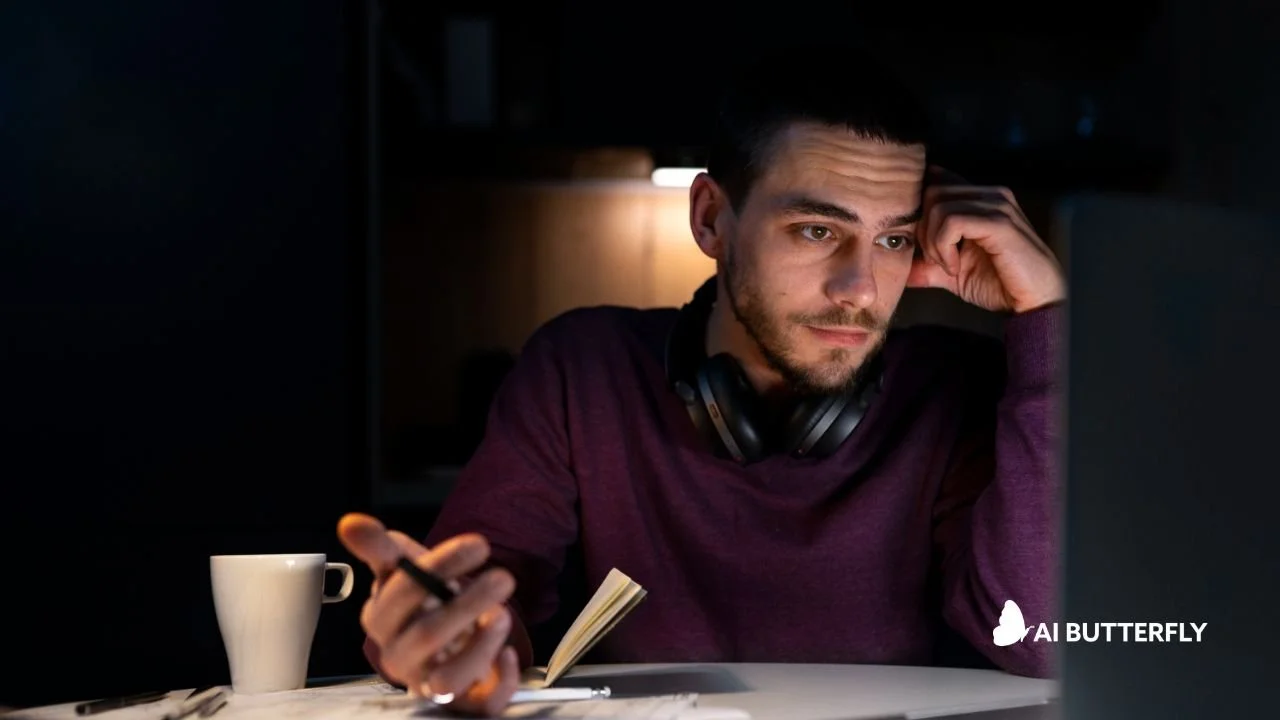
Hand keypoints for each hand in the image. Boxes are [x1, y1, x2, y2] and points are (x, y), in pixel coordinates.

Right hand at [337, 513, 520, 715]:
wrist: (444, 637)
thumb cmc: (423, 601)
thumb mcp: (404, 567)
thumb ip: (381, 547)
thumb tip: (351, 523)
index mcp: (383, 621)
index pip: (401, 595)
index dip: (439, 566)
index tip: (477, 545)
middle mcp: (402, 657)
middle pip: (426, 637)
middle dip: (468, 603)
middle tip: (502, 578)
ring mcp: (430, 684)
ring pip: (447, 680)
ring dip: (481, 646)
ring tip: (502, 616)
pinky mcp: (463, 702)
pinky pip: (480, 706)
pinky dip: (500, 681)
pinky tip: (507, 655)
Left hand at [907, 166, 1065, 312]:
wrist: (1037, 302)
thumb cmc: (1000, 284)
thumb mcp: (952, 273)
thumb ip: (926, 265)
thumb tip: (898, 267)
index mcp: (978, 199)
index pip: (936, 181)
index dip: (919, 211)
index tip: (920, 244)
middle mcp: (989, 194)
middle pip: (931, 192)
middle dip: (923, 229)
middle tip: (935, 260)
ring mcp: (997, 205)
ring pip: (938, 205)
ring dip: (933, 241)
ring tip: (948, 265)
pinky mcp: (1000, 223)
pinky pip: (953, 221)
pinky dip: (944, 247)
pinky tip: (956, 267)